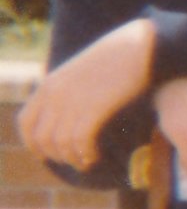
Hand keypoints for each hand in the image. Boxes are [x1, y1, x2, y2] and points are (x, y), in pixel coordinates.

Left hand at [18, 18, 154, 170]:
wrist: (139, 47)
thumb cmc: (115, 60)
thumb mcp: (81, 72)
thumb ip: (67, 90)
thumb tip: (66, 114)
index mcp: (49, 84)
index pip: (25, 123)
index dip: (32, 143)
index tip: (46, 154)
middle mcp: (55, 94)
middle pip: (42, 138)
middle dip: (55, 156)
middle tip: (73, 160)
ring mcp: (74, 101)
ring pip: (61, 144)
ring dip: (72, 159)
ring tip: (86, 161)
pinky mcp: (95, 108)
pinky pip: (81, 141)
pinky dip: (86, 154)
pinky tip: (95, 156)